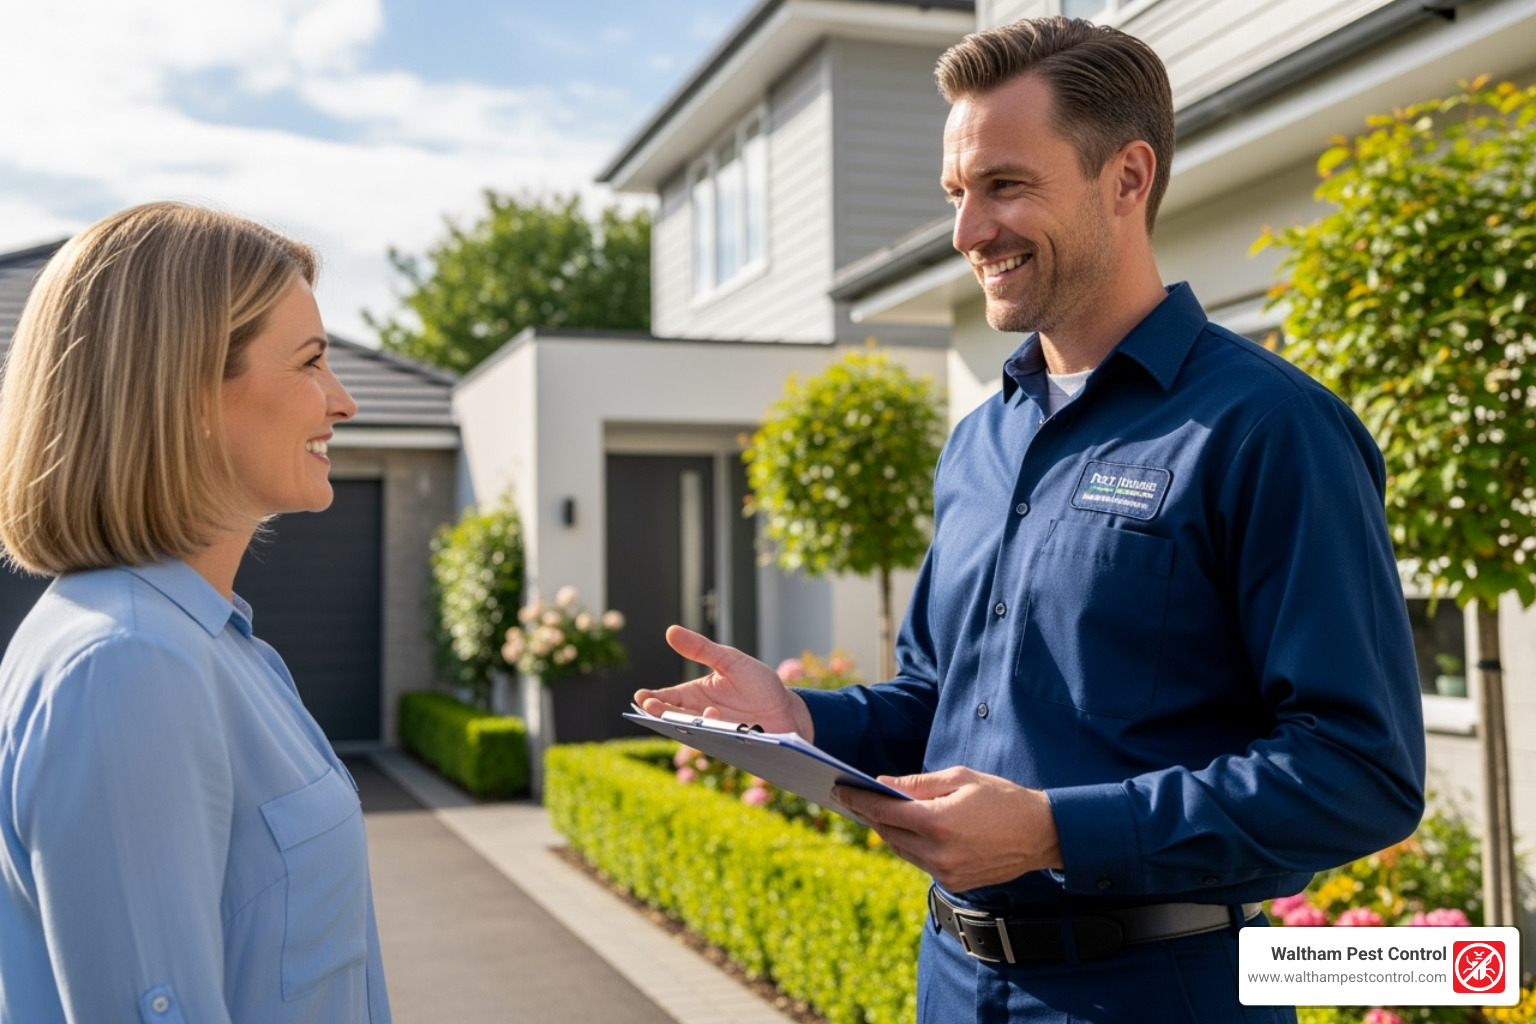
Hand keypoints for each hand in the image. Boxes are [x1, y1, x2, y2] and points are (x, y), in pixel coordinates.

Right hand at [634, 626, 814, 739]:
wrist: (787, 709)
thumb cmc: (756, 684)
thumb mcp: (729, 660)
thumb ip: (701, 649)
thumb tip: (671, 631)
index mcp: (694, 695)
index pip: (666, 698)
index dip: (651, 699)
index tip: (642, 697)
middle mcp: (700, 717)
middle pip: (673, 718)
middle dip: (662, 714)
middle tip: (653, 709)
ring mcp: (714, 734)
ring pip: (694, 734)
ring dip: (694, 726)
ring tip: (704, 712)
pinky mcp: (731, 748)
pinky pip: (719, 746)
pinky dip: (719, 736)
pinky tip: (723, 726)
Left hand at [833, 767, 1061, 891]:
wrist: (1040, 834)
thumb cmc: (1001, 798)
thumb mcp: (960, 778)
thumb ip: (918, 784)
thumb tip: (883, 784)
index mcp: (938, 822)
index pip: (885, 811)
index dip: (859, 800)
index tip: (841, 790)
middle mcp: (938, 852)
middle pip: (888, 833)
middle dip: (870, 815)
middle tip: (853, 798)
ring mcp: (945, 872)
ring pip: (901, 850)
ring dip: (888, 831)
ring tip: (875, 812)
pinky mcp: (953, 883)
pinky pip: (920, 862)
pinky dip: (910, 846)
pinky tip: (907, 830)